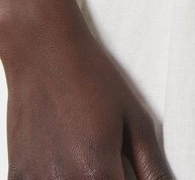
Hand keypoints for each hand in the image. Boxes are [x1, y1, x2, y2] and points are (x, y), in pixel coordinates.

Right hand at [4, 18, 174, 179]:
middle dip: (108, 179)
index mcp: (97, 173)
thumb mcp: (135, 119)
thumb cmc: (94, 79)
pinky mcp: (17, 177)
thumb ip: (152, 165)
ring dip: (83, 178)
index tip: (129, 171)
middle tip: (110, 155)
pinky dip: (57, 177)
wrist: (45, 53)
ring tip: (85, 150)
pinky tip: (62, 154)